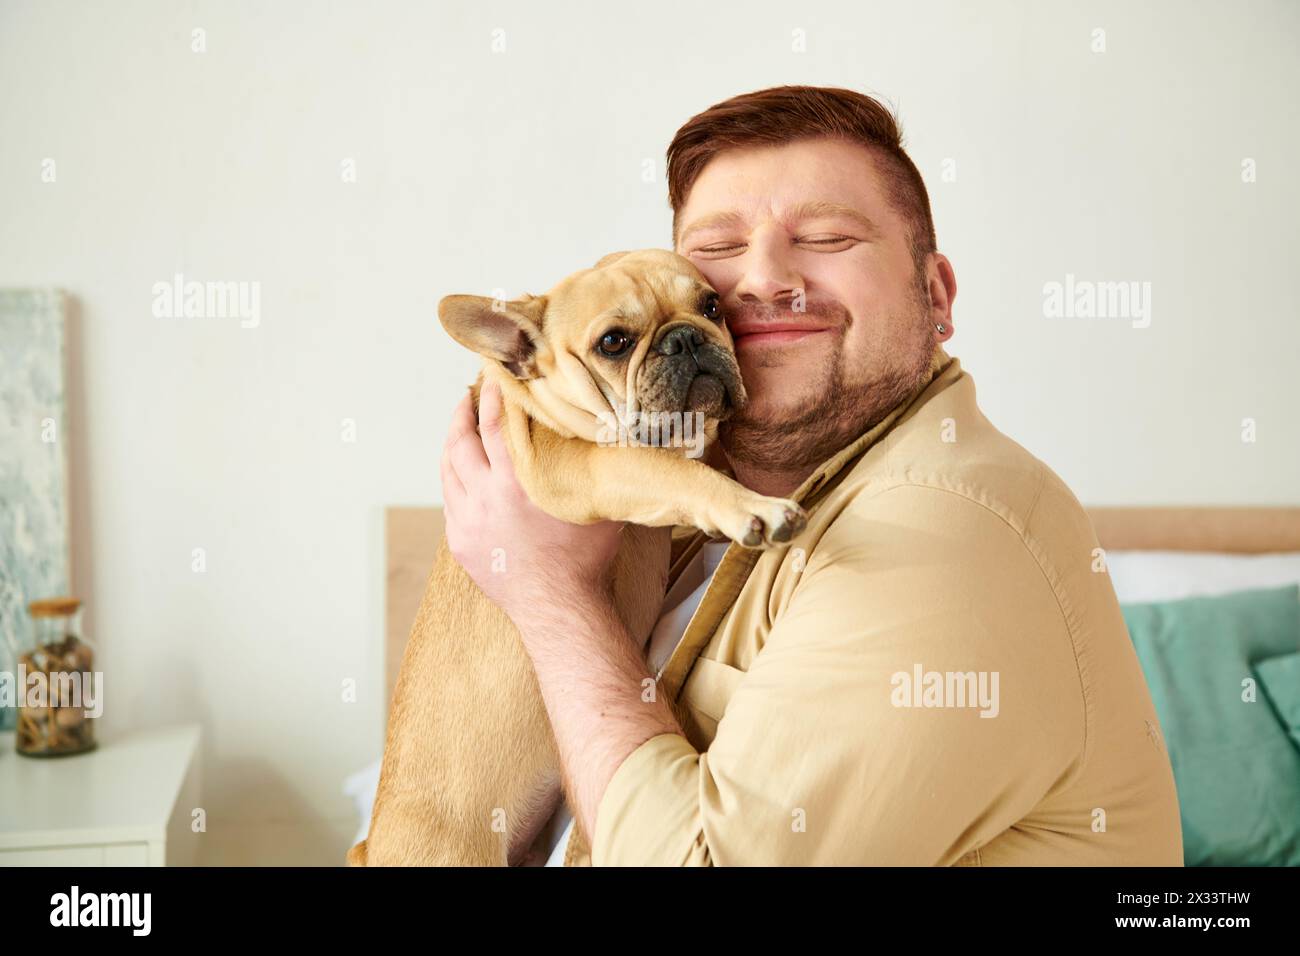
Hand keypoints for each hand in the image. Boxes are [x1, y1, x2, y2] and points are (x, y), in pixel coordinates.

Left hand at [440, 379, 625, 625]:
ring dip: (452, 445)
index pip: (495, 424)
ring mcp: (467, 522)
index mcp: (517, 483)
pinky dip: (453, 479)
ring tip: (460, 427)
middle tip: (468, 395)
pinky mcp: (461, 544)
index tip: (493, 377)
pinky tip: (461, 473)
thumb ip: (590, 463)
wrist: (560, 608)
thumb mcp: (593, 500)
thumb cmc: (586, 557)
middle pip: (461, 442)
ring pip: (448, 471)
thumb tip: (605, 430)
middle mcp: (485, 498)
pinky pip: (450, 501)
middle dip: (462, 414)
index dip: (492, 397)